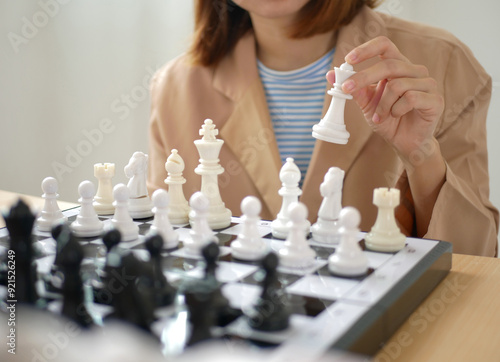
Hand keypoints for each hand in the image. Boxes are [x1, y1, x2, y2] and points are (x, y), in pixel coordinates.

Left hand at [326, 36, 443, 163]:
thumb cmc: (388, 119)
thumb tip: (331, 74)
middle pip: (389, 65)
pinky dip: (396, 110)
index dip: (367, 49)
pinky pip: (411, 98)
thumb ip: (354, 89)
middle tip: (346, 90)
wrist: (405, 143)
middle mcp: (415, 71)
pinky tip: (395, 117)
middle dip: (363, 77)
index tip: (349, 59)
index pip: (385, 45)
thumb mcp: (367, 104)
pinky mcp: (435, 99)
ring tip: (379, 116)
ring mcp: (428, 84)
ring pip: (397, 85)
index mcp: (398, 67)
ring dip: (382, 104)